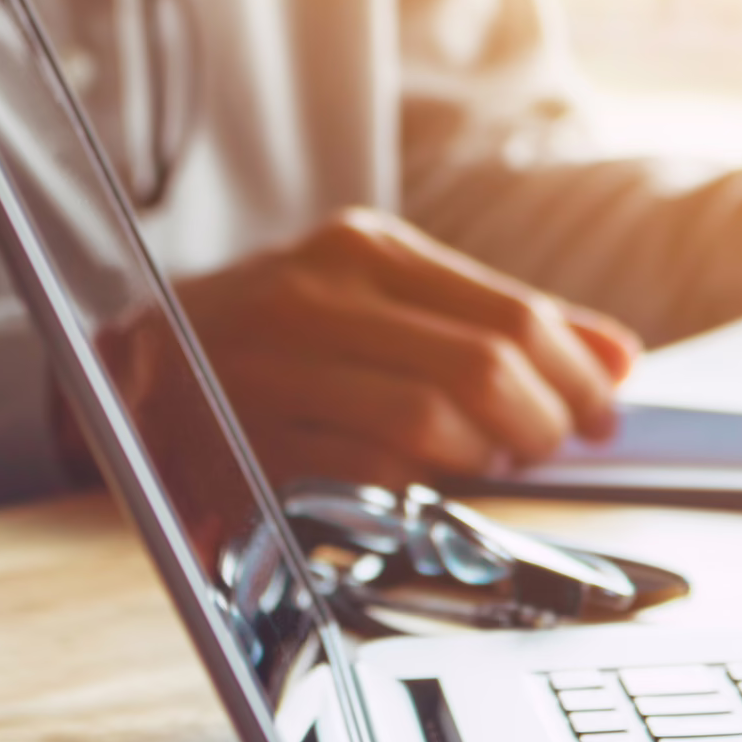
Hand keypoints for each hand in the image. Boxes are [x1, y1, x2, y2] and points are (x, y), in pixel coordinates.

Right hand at [161, 210, 637, 486]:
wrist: (124, 376)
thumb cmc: (277, 343)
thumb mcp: (382, 302)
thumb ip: (497, 323)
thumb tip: (617, 356)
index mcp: (360, 251)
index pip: (510, 313)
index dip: (577, 372)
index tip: (602, 408)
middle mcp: (312, 298)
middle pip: (483, 368)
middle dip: (546, 420)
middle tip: (557, 446)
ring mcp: (272, 371)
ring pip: (429, 422)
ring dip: (487, 457)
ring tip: (496, 462)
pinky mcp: (244, 443)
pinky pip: (363, 475)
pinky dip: (417, 490)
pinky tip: (427, 488)